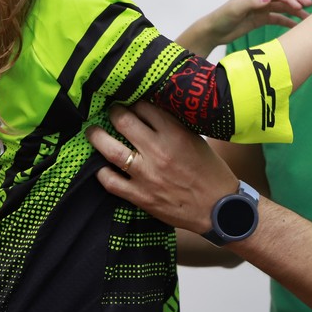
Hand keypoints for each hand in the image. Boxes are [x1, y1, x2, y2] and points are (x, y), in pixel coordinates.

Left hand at [86, 102, 237, 234]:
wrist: (219, 208)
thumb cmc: (211, 173)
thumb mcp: (196, 141)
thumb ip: (174, 127)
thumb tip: (151, 114)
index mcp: (175, 134)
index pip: (144, 107)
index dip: (134, 102)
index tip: (130, 103)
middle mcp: (158, 152)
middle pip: (123, 122)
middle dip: (113, 113)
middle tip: (110, 112)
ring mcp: (146, 175)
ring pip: (111, 150)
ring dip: (97, 137)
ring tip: (92, 132)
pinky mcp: (140, 196)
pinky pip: (110, 181)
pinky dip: (101, 172)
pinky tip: (100, 165)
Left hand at [179, 0, 311, 55]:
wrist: (213, 31)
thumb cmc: (222, 18)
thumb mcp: (235, 10)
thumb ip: (252, 3)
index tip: (299, 6)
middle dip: (296, 0)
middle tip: (310, 4)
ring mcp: (260, 9)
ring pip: (281, 8)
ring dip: (294, 11)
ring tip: (308, 17)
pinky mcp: (259, 19)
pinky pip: (277, 19)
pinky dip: (287, 22)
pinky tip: (296, 27)